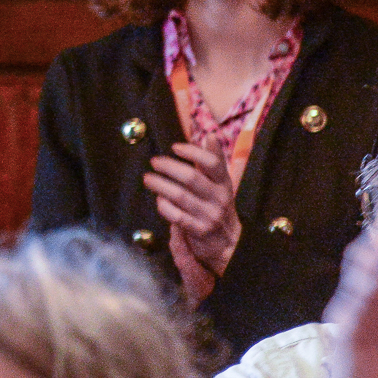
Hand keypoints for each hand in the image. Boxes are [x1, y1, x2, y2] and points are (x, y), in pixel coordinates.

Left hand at [145, 141, 240, 279]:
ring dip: (160, 185)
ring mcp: (209, 215)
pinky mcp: (198, 230)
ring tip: (148, 178)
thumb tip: (210, 135)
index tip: (175, 147)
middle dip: (169, 167)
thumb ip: (215, 161)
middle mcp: (219, 198)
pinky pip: (176, 216)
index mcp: (225, 183)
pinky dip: (164, 206)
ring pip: (180, 196)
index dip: (192, 152)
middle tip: (154, 162)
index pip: (212, 163)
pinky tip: (158, 199)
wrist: (229, 243)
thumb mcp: (222, 183)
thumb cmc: (218, 206)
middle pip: (192, 178)